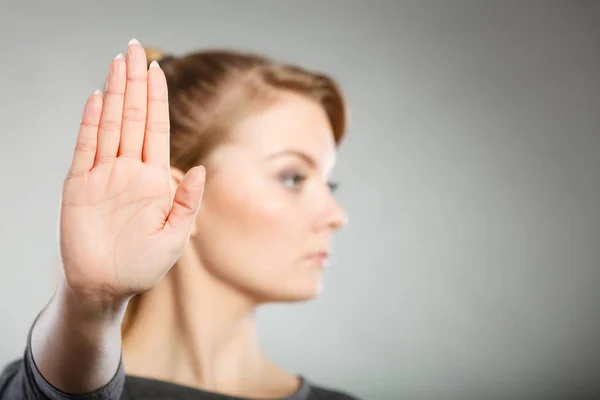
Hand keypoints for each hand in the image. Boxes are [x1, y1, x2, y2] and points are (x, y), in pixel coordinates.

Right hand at [58, 39, 204, 308]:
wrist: (106, 288)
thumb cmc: (144, 266)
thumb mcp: (175, 236)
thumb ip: (187, 202)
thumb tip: (200, 169)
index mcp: (155, 179)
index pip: (156, 129)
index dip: (156, 100)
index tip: (157, 70)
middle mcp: (130, 170)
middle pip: (133, 118)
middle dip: (135, 83)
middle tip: (134, 48)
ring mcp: (103, 176)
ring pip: (110, 125)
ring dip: (114, 93)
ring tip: (118, 62)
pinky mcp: (79, 186)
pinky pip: (85, 149)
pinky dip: (90, 124)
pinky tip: (95, 99)